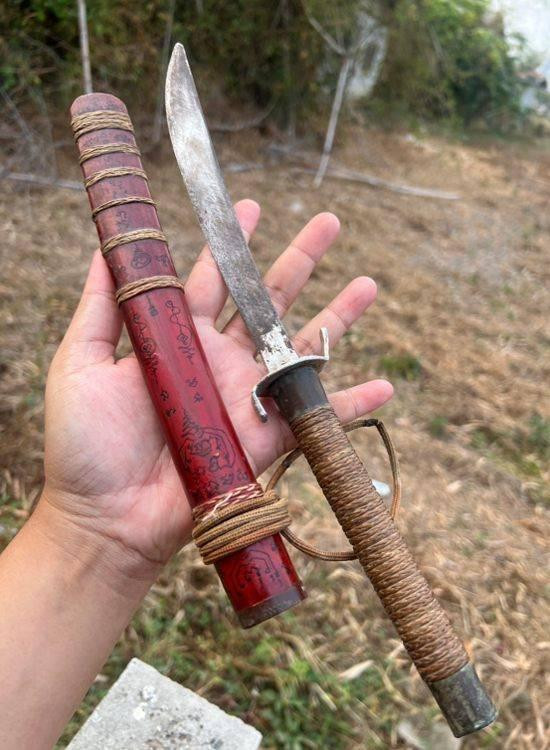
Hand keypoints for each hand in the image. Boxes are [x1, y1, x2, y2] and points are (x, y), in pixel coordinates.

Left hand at [42, 201, 391, 576]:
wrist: (109, 519)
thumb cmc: (86, 444)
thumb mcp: (82, 362)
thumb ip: (99, 305)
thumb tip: (108, 247)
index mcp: (179, 339)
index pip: (213, 279)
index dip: (231, 244)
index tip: (250, 207)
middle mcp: (220, 361)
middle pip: (268, 301)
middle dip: (299, 260)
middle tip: (329, 223)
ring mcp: (248, 398)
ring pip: (302, 346)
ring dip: (338, 315)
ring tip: (368, 285)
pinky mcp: (267, 441)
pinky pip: (318, 418)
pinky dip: (353, 405)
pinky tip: (385, 387)